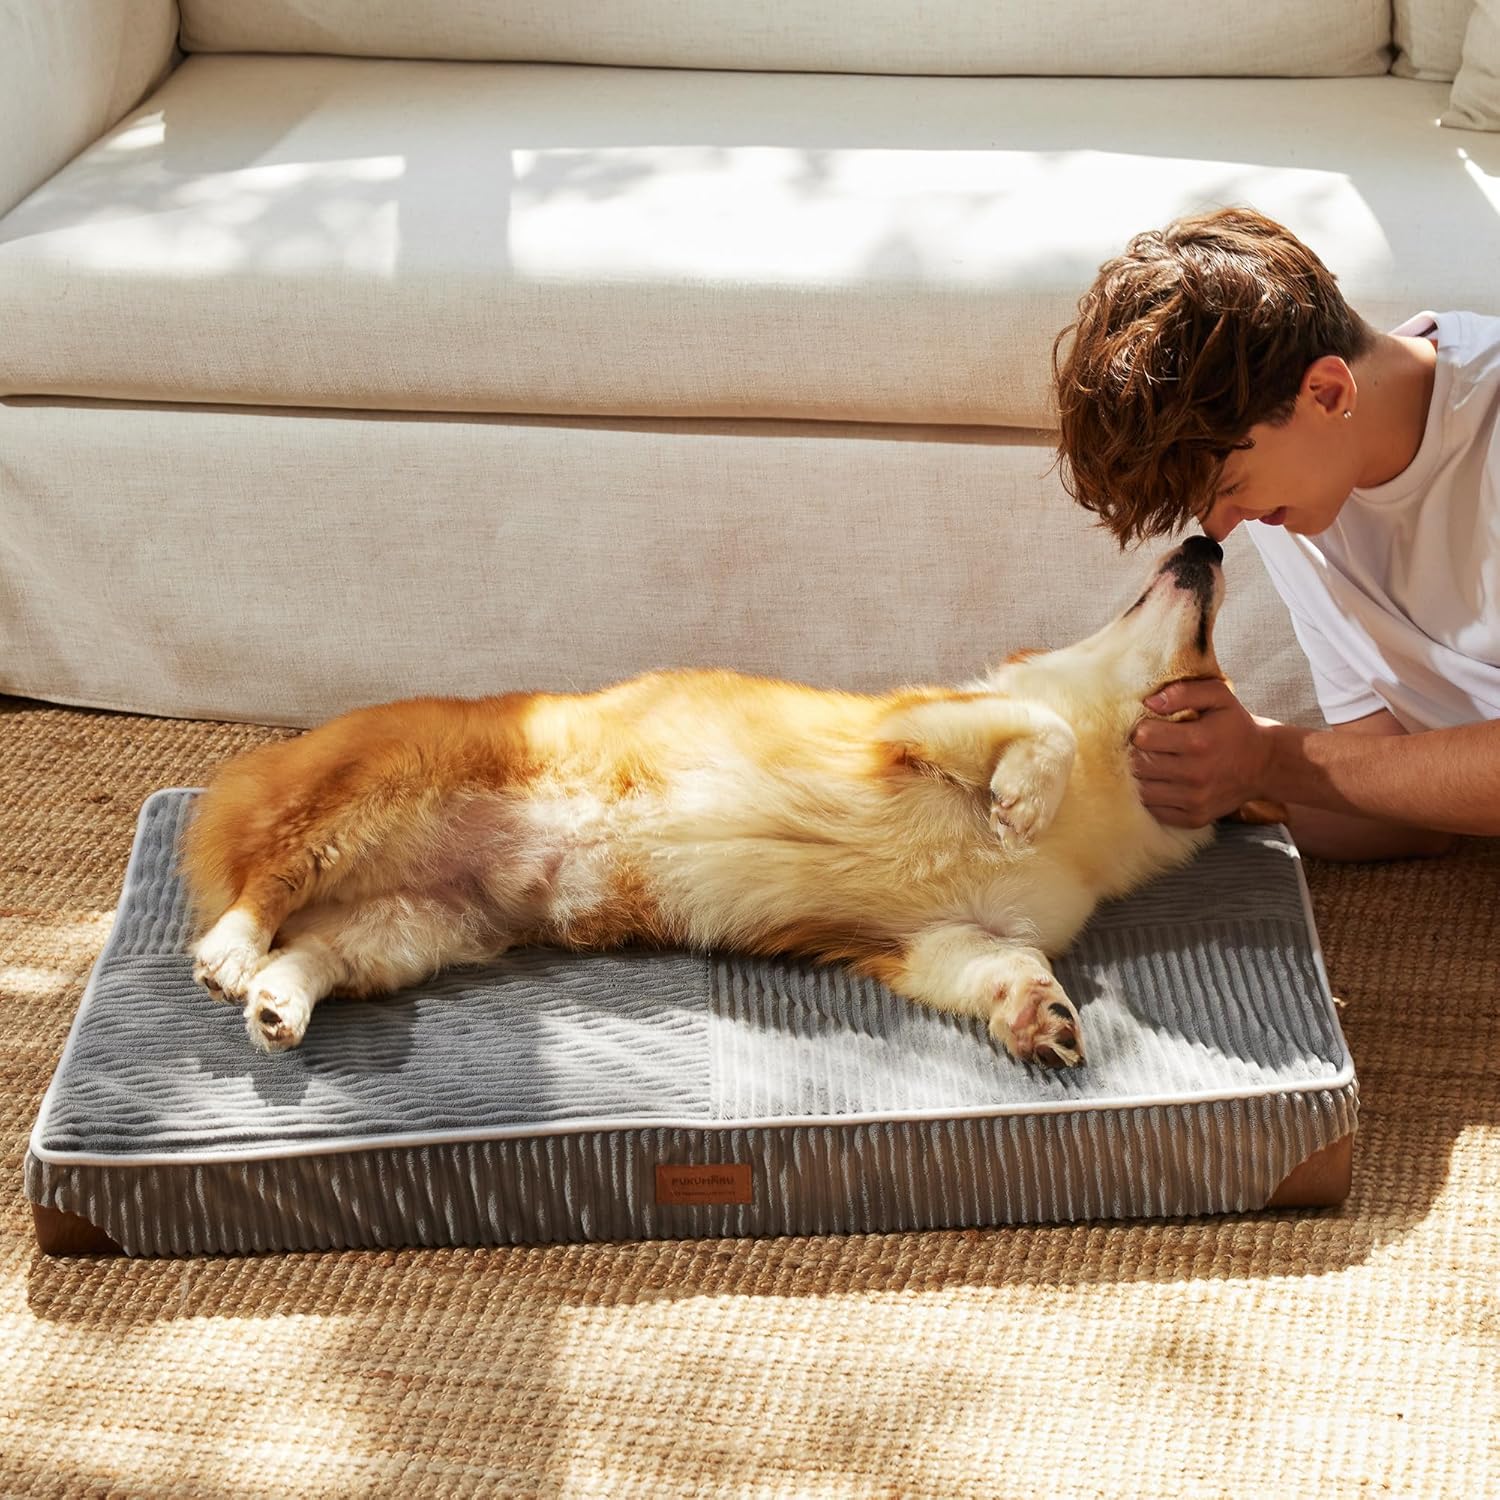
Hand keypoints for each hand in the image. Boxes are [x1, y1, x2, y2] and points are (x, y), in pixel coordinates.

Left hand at [1129, 679, 1275, 827]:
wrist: (1264, 765)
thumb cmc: (1234, 726)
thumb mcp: (1218, 696)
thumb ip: (1184, 692)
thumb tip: (1149, 702)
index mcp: (1199, 741)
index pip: (1144, 737)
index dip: (1140, 729)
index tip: (1147, 727)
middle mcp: (1196, 774)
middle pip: (1139, 765)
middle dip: (1135, 753)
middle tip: (1144, 747)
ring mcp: (1195, 800)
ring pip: (1141, 791)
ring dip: (1139, 777)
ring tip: (1150, 764)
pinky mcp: (1193, 818)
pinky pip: (1154, 810)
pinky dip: (1151, 797)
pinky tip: (1160, 783)